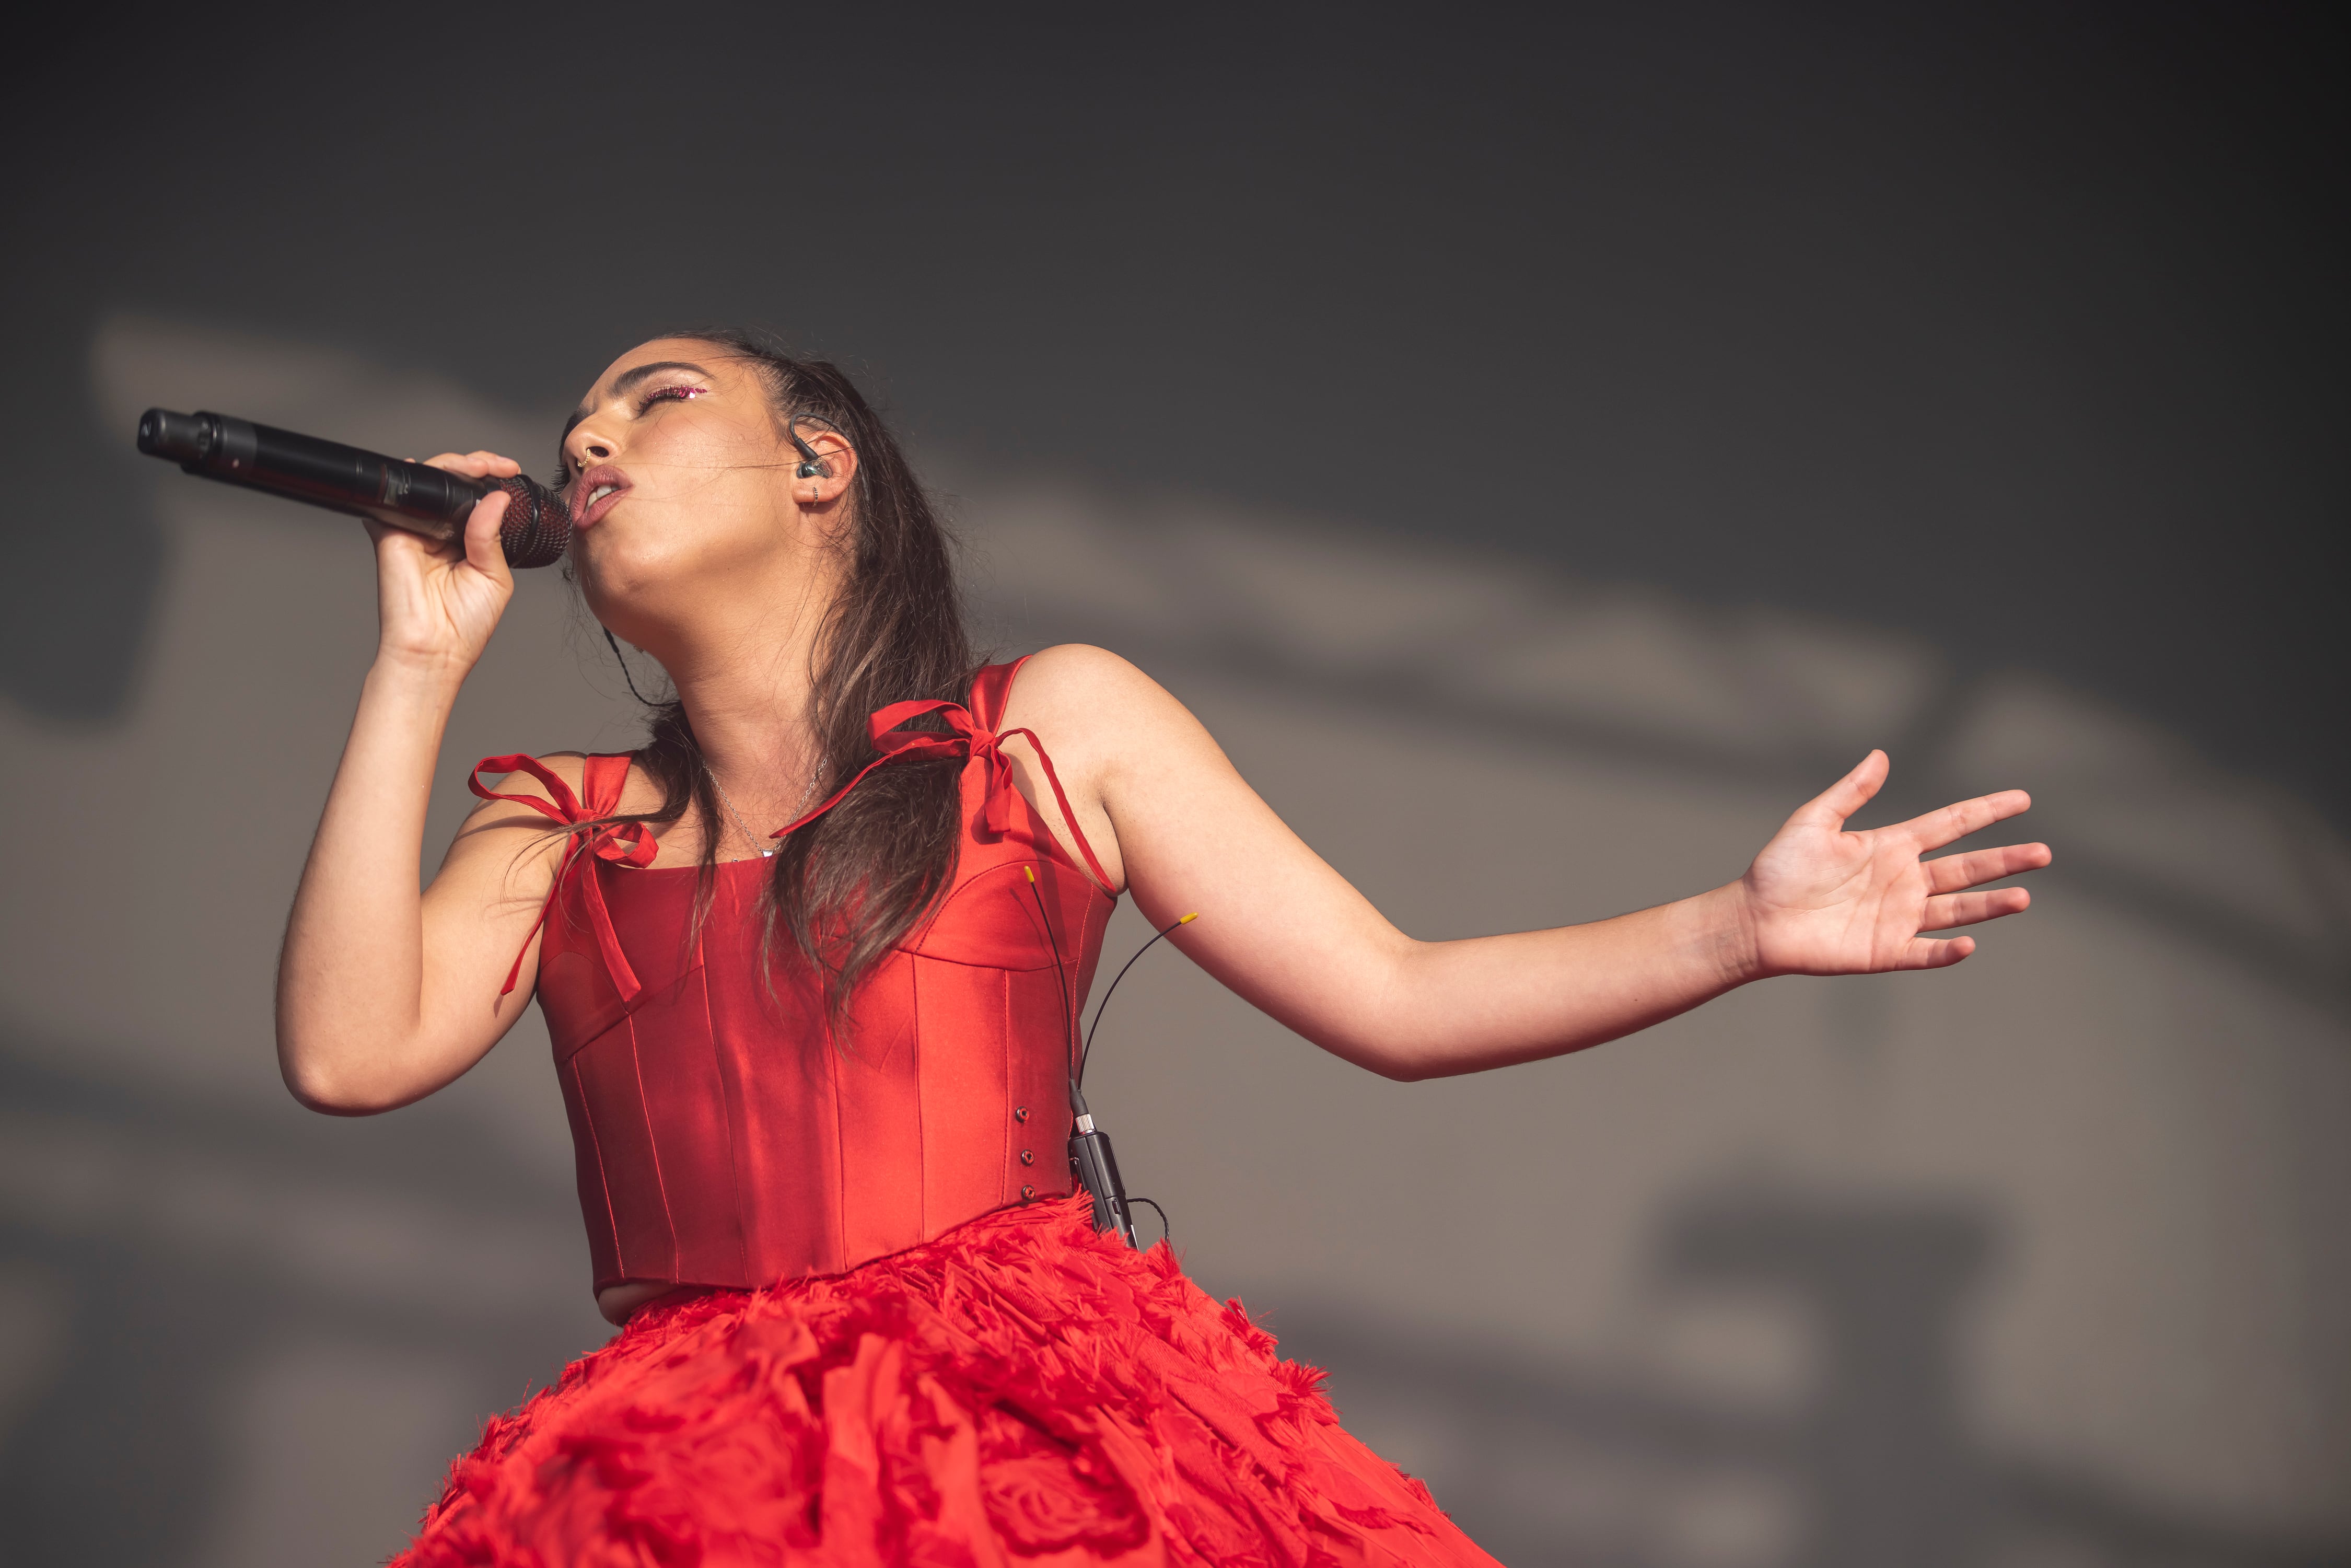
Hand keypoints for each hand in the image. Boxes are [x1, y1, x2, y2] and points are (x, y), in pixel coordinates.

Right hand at [367, 450, 518, 679]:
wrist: (435, 650)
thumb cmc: (465, 625)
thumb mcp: (495, 576)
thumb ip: (492, 535)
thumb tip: (497, 498)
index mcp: (467, 542)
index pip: (477, 499)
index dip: (492, 480)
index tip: (511, 470)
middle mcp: (440, 533)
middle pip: (452, 484)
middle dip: (475, 465)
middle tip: (497, 465)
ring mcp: (415, 530)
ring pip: (430, 483)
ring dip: (452, 467)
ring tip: (478, 467)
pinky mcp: (392, 532)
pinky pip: (403, 497)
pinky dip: (420, 480)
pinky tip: (441, 478)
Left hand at [1737, 751, 2048, 975]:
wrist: (1754, 919)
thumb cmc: (1779, 869)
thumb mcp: (1814, 822)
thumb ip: (1851, 792)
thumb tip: (1880, 755)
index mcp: (1891, 846)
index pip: (1951, 825)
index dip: (1986, 812)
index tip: (2022, 799)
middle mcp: (1904, 882)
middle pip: (1966, 868)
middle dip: (2005, 861)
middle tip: (2043, 853)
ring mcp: (1898, 918)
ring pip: (1957, 910)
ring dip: (1990, 905)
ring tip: (2024, 897)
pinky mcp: (1885, 951)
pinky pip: (1925, 953)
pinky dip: (1947, 951)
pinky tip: (1969, 943)